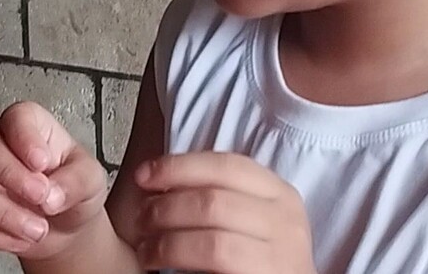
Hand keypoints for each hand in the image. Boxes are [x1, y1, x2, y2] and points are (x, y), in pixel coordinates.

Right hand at [0, 102, 107, 260]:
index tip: (42, 163)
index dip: (25, 139)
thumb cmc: (74, 189)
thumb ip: (75, 181)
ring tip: (38, 228)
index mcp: (30, 125)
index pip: (16, 117)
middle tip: (41, 197)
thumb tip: (51, 194)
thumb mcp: (91, 179)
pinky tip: (20, 238)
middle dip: (12, 177)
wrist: (65, 227)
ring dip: (6, 214)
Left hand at [135, 152, 316, 273]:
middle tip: (141, 219)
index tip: (143, 175)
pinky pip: (216, 260)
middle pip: (213, 199)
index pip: (226, 165)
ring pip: (212, 237)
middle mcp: (286, 220)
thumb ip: (216, 194)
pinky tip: (158, 263)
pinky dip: (178, 258)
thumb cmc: (251, 260)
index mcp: (279, 193)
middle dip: (166, 207)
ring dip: (167, 241)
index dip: (179, 166)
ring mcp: (283, 254)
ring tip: (146, 248)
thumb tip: (159, 174)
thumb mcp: (245, 218)